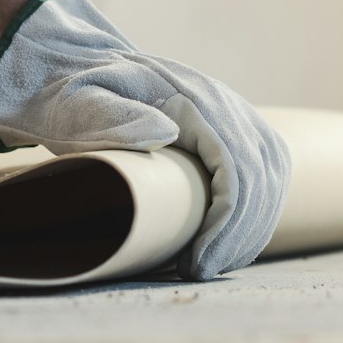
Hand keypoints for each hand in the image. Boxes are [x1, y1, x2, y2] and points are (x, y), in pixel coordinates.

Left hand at [0, 0, 290, 279]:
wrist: (75, 69)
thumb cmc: (73, 96)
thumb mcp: (79, 104)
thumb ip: (113, 116)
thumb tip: (164, 133)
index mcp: (193, 99)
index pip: (237, 166)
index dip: (227, 222)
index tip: (199, 262)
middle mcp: (223, 104)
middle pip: (261, 177)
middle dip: (239, 235)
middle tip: (201, 272)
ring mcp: (231, 114)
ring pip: (270, 177)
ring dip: (249, 228)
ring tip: (212, 264)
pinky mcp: (230, 130)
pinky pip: (262, 173)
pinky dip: (251, 213)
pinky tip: (225, 243)